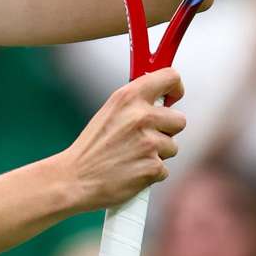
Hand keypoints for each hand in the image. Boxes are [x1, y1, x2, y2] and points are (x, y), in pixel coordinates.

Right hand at [59, 68, 186, 210]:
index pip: (170, 77)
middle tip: (145, 137)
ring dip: (158, 153)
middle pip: (179, 119)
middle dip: (167, 130)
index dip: (175, 88)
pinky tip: (132, 170)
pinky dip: (151, 172)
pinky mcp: (152, 167)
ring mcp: (148, 142)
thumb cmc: (92, 146)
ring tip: (132, 155)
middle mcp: (141, 116)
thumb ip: (135, 103)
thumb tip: (162, 100)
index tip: (172, 98)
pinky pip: (165, 169)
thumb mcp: (109, 112)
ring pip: (173, 146)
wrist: (75, 178)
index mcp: (129, 97)